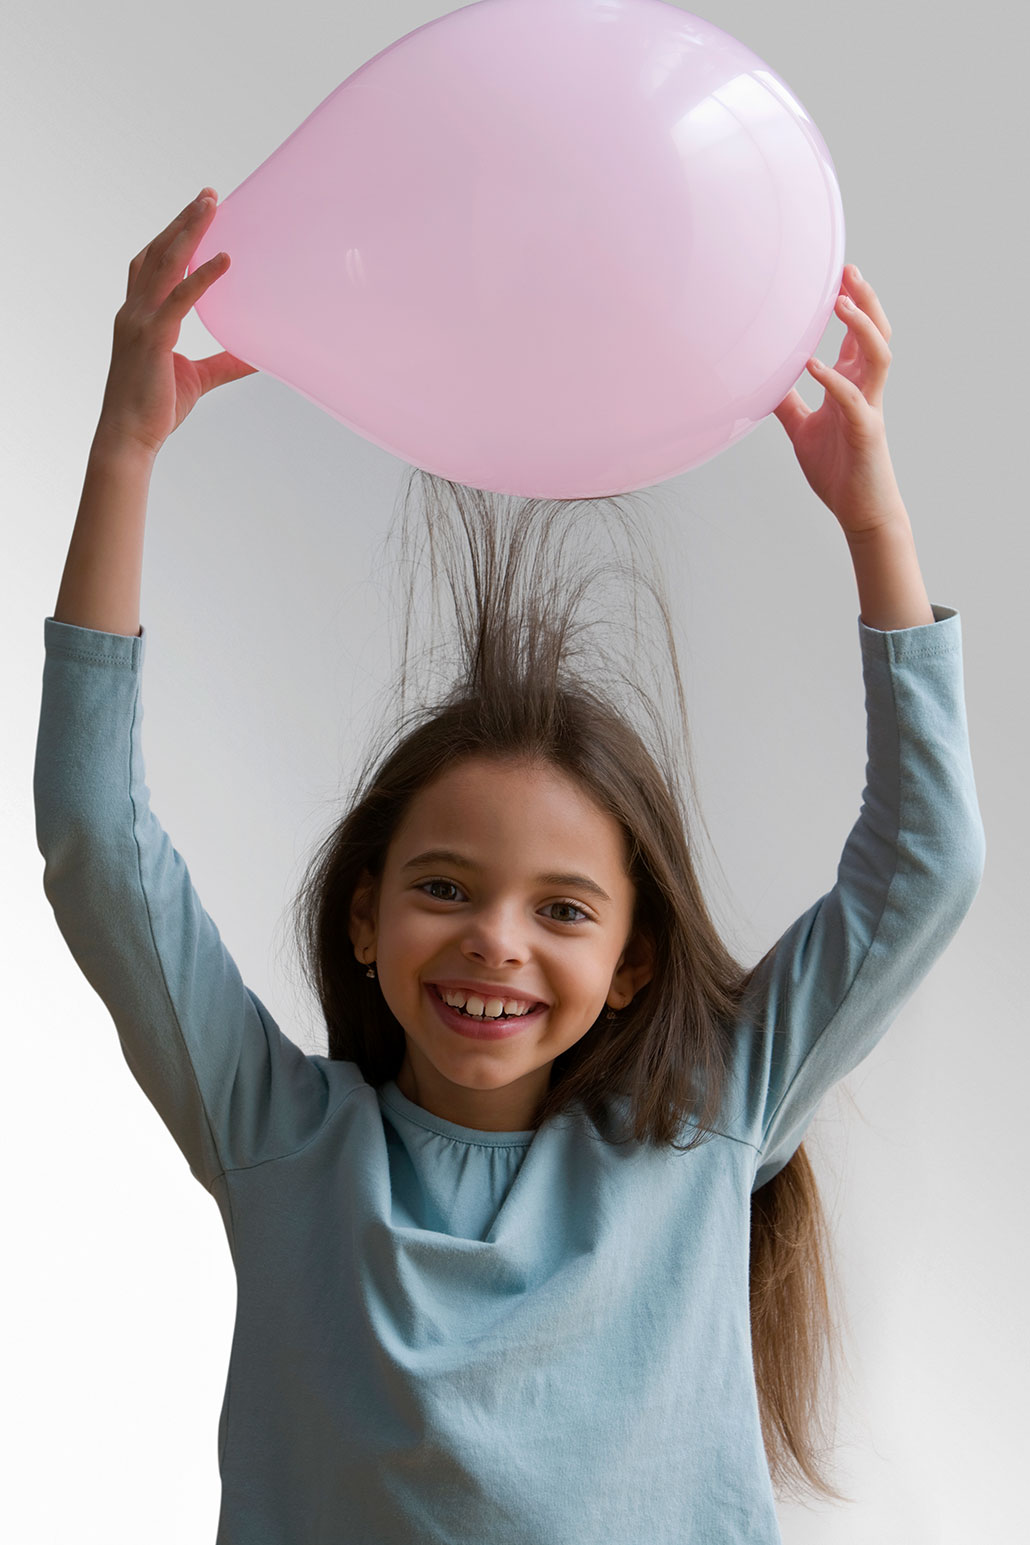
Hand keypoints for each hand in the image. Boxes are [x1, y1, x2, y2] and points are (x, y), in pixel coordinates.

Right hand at [97, 188, 257, 456]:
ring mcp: (140, 321)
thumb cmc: (156, 409)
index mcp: (140, 316)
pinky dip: (202, 276)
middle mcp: (134, 310)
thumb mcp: (198, 378)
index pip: (154, 264)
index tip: (196, 213)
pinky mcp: (153, 338)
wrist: (130, 437)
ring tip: (211, 205)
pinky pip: (180, 299)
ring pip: (165, 263)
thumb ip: (225, 361)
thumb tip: (255, 354)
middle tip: (209, 195)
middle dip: (183, 222)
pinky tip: (224, 259)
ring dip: (189, 231)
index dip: (173, 236)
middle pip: (158, 251)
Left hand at [773, 266, 905, 539]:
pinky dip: (832, 379)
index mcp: (852, 388)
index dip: (854, 304)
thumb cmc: (837, 470)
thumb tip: (764, 381)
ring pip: (878, 356)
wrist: (861, 512)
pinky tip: (812, 364)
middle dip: (866, 301)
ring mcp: (869, 409)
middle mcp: (866, 392)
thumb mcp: (803, 430)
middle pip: (876, 334)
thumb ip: (789, 403)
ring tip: (841, 303)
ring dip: (861, 327)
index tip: (840, 275)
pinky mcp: (865, 433)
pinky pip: (851, 399)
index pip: (859, 337)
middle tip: (849, 271)